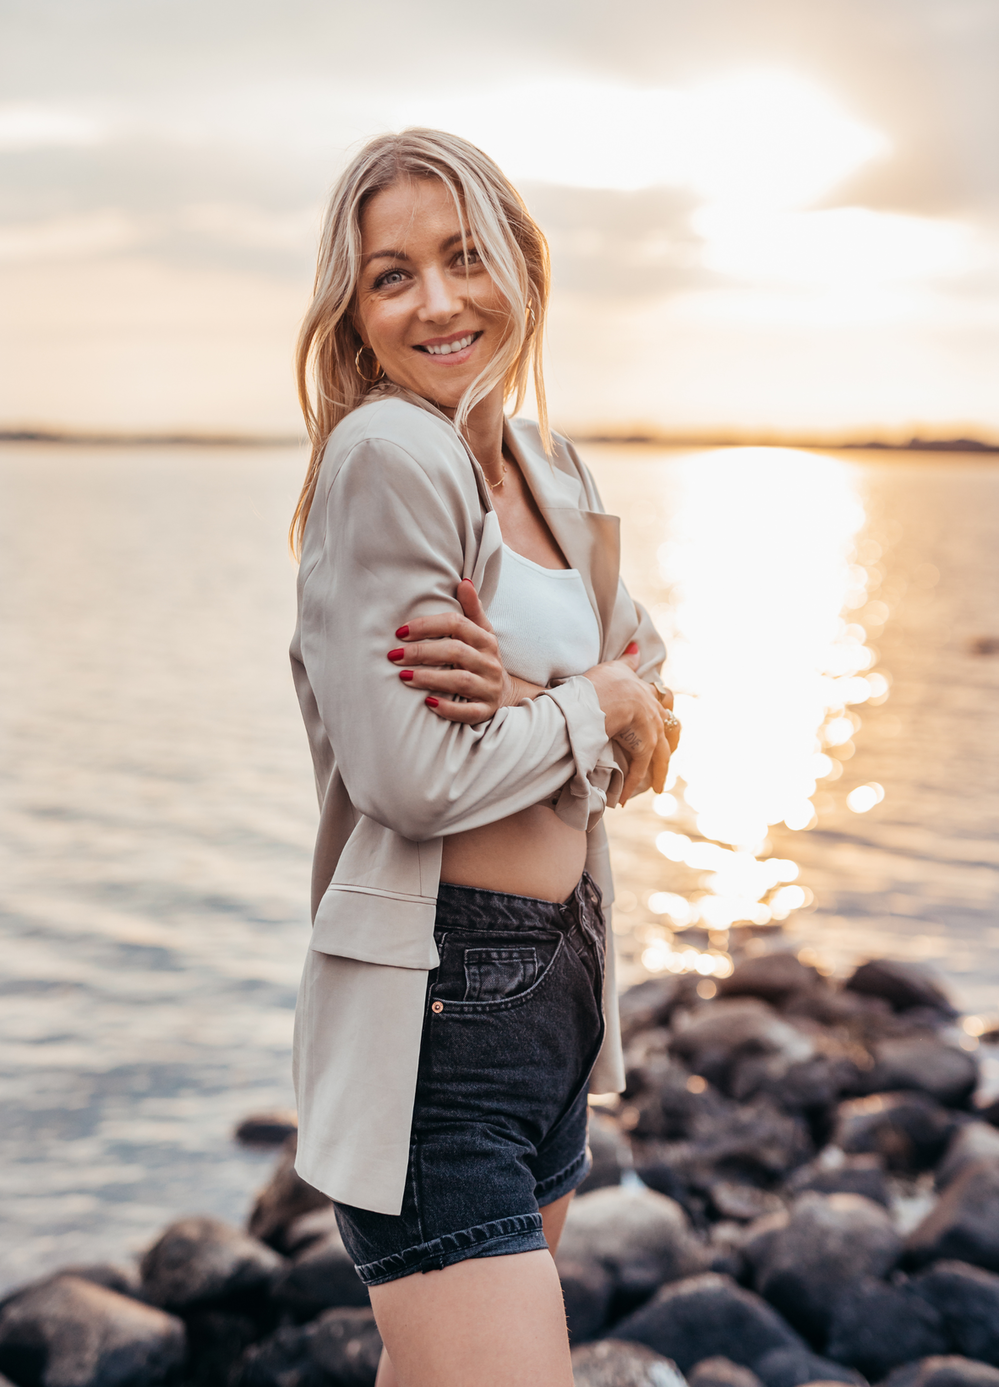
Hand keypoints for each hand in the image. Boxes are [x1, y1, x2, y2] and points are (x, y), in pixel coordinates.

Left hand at [388, 581, 541, 723]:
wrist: (506, 694)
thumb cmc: (483, 658)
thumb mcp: (482, 632)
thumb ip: (471, 609)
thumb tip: (462, 582)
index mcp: (485, 639)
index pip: (457, 624)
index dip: (427, 626)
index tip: (400, 632)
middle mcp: (489, 662)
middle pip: (455, 652)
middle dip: (422, 653)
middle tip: (394, 656)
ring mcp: (489, 687)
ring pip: (461, 680)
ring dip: (430, 678)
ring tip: (403, 678)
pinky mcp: (486, 710)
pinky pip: (469, 711)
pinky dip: (449, 708)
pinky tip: (428, 703)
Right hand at [584, 643, 678, 804]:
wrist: (595, 697)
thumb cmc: (599, 682)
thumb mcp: (614, 667)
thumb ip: (627, 660)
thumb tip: (637, 647)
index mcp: (647, 692)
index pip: (662, 708)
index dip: (663, 723)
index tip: (664, 736)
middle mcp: (654, 709)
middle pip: (667, 734)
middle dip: (665, 754)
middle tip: (663, 771)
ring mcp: (651, 726)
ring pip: (660, 753)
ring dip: (656, 773)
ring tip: (655, 788)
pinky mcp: (644, 742)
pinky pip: (641, 765)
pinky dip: (633, 781)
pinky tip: (625, 796)